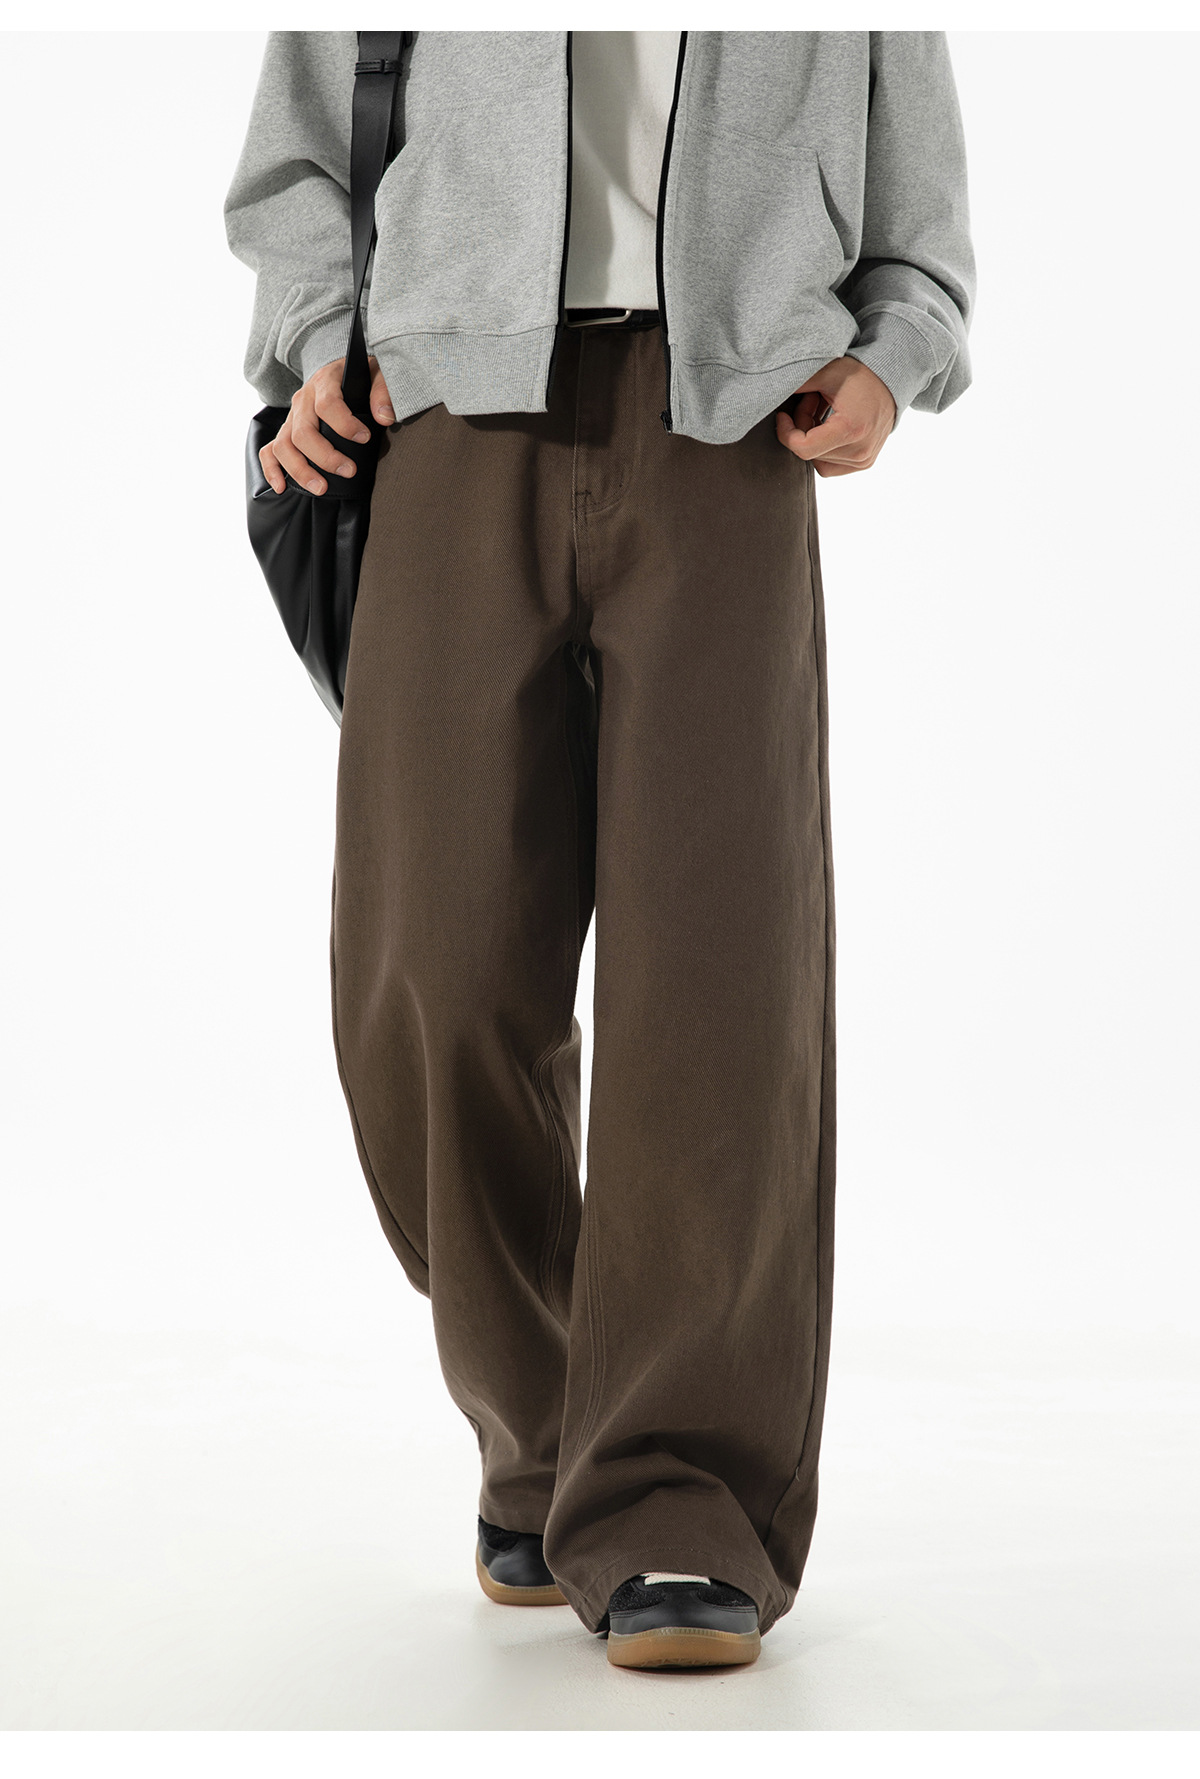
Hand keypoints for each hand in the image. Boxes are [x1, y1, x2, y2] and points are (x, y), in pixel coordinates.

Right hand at [259, 355, 396, 494]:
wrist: (340, 372)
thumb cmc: (360, 376)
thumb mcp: (377, 373)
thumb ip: (383, 391)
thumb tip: (384, 417)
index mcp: (324, 382)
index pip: (327, 404)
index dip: (345, 424)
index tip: (364, 438)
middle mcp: (303, 400)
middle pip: (303, 432)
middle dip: (325, 457)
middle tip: (349, 471)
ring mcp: (292, 417)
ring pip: (284, 445)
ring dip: (300, 470)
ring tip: (321, 488)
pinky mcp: (286, 431)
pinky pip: (269, 450)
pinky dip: (272, 469)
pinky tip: (281, 486)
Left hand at [775, 357, 896, 476]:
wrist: (891, 382)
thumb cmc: (860, 376)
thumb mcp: (827, 372)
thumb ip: (798, 383)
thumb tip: (766, 392)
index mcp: (851, 430)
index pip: (803, 448)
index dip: (785, 433)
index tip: (782, 416)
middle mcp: (860, 451)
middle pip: (809, 453)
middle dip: (801, 428)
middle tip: (810, 401)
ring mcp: (864, 460)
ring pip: (817, 461)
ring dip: (812, 438)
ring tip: (821, 411)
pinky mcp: (864, 463)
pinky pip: (829, 466)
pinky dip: (822, 449)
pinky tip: (828, 426)